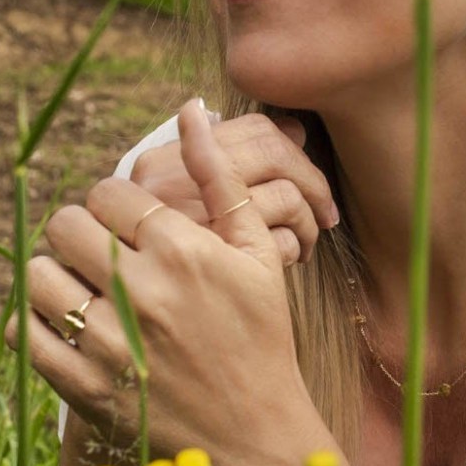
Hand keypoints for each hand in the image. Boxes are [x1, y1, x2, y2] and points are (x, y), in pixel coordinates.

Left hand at [17, 100, 321, 465]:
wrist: (255, 434)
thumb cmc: (261, 335)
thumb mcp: (256, 253)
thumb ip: (222, 178)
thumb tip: (192, 109)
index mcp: (183, 249)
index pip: (108, 192)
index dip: (114, 204)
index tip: (130, 226)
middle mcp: (143, 290)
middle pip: (66, 225)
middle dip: (80, 233)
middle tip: (103, 254)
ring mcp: (110, 341)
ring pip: (39, 275)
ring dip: (56, 276)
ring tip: (86, 290)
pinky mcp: (85, 385)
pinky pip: (26, 332)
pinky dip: (38, 323)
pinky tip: (71, 327)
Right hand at [129, 111, 338, 266]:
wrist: (141, 337)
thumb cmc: (169, 260)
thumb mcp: (177, 201)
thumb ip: (227, 161)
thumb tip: (296, 130)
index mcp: (161, 162)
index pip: (253, 128)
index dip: (291, 145)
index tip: (301, 169)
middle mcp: (172, 187)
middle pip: (275, 152)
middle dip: (312, 180)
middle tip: (324, 210)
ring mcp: (195, 225)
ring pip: (286, 196)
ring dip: (308, 221)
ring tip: (304, 241)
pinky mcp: (220, 266)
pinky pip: (281, 241)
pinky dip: (294, 247)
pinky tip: (287, 261)